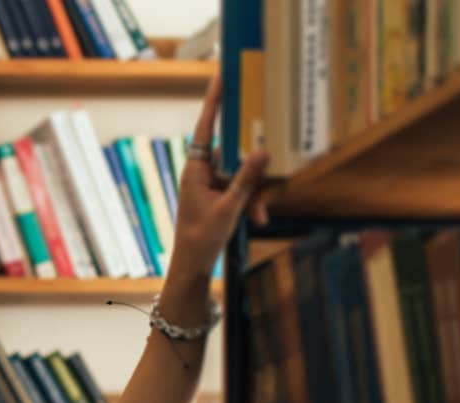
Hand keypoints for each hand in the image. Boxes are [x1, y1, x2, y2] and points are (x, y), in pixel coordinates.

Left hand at [166, 73, 270, 286]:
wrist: (192, 267)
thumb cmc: (202, 238)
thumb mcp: (229, 208)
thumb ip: (247, 179)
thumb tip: (262, 150)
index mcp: (195, 169)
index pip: (205, 128)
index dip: (214, 103)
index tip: (221, 78)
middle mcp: (202, 172)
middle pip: (232, 153)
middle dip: (252, 167)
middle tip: (267, 152)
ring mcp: (212, 184)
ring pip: (242, 175)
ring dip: (254, 194)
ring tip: (259, 216)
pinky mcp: (220, 196)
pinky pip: (242, 190)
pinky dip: (252, 204)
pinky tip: (259, 220)